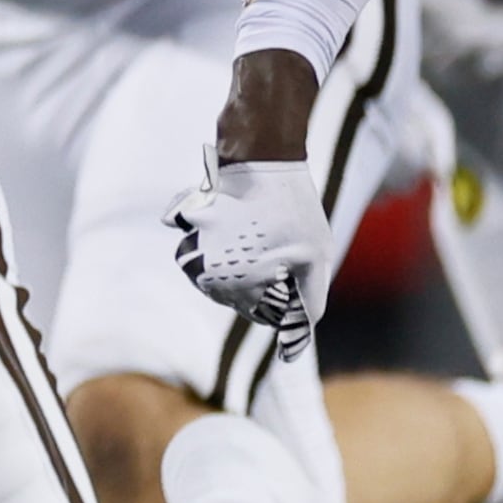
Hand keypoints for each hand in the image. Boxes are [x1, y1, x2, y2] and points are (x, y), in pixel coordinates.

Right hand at [168, 156, 332, 357]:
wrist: (263, 159)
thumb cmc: (294, 210)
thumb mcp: (315, 260)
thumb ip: (308, 305)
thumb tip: (294, 344)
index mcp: (238, 287)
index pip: (263, 316)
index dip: (285, 298)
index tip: (294, 270)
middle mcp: (207, 275)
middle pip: (236, 299)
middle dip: (260, 282)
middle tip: (279, 249)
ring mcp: (192, 250)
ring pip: (214, 278)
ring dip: (235, 267)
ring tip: (258, 238)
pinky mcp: (186, 229)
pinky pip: (194, 251)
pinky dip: (209, 246)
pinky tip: (232, 228)